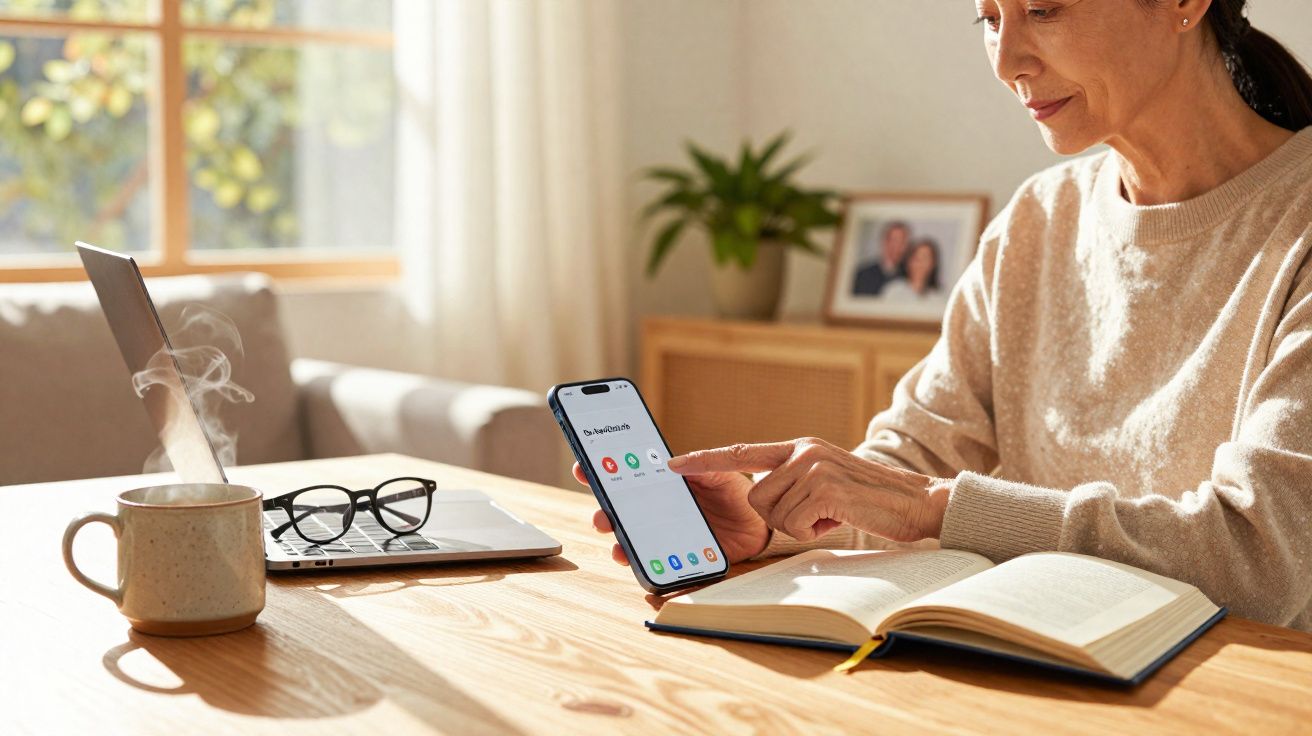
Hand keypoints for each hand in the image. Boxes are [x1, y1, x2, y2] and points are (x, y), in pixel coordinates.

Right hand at [573, 462, 768, 565]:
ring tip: (619, 546)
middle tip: (600, 515)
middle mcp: (658, 510)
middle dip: (604, 514)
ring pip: (632, 540)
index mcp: (662, 485)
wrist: (761, 523)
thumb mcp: (721, 471)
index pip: (624, 477)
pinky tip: (645, 567)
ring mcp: (665, 534)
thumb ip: (699, 465)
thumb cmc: (736, 493)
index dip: (600, 472)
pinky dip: (647, 568)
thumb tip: (670, 463)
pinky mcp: (678, 556)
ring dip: (620, 545)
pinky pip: (657, 563)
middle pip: (620, 513)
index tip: (581, 468)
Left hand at [668, 437, 951, 543]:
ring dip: (802, 526)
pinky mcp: (824, 485)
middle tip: (820, 516)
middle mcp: (802, 450)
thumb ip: (795, 482)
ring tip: (834, 515)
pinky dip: (816, 532)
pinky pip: (795, 524)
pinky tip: (841, 519)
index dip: (705, 459)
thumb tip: (762, 499)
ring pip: (774, 514)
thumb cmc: (872, 501)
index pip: (742, 452)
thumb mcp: (827, 482)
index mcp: (799, 448)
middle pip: (756, 498)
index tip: (672, 464)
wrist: (920, 502)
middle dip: (783, 519)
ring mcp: (813, 465)